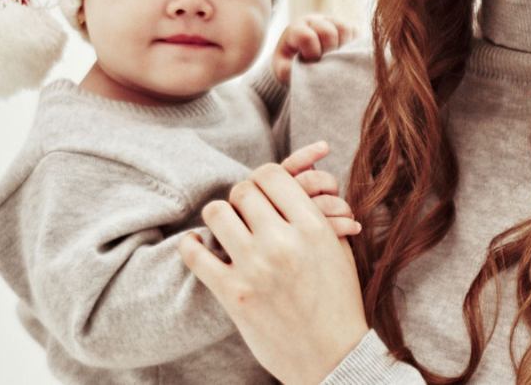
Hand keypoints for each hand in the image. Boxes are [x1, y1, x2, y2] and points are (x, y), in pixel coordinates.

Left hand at [179, 145, 368, 384]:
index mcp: (312, 226)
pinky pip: (196, 256)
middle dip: (244, 196)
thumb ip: (317, 209)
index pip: (272, 174)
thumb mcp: (337, 246)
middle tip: (247, 209)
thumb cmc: (339, 298)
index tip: (264, 190)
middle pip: (243, 190)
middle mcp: (282, 241)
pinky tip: (197, 242)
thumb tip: (298, 173)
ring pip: (217, 213)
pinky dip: (191, 244)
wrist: (333, 357)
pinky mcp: (234, 295)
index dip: (265, 178)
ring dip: (220, 216)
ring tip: (227, 225)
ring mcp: (255, 268)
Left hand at [271, 13, 357, 85]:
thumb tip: (299, 72)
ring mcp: (332, 21)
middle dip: (328, 52)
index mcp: (296, 28)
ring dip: (342, 48)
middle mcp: (315, 20)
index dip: (312, 54)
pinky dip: (352, 47)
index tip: (310, 63)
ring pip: (345, 29)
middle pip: (329, 32)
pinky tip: (344, 57)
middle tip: (324, 63)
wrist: (299, 60)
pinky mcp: (346, 28)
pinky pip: (356, 33)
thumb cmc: (290, 65)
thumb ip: (286, 71)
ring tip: (335, 61)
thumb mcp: (282, 69)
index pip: (308, 37)